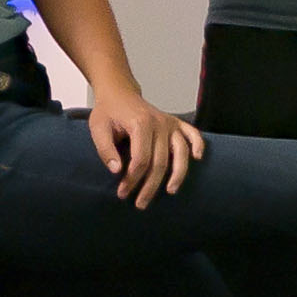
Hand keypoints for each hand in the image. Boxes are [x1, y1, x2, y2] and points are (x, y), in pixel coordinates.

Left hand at [84, 87, 204, 206]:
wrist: (119, 92)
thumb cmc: (108, 112)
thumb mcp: (98, 128)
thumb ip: (106, 150)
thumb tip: (117, 171)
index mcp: (140, 124)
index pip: (141, 159)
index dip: (132, 179)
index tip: (122, 192)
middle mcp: (159, 123)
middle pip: (160, 161)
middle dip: (150, 186)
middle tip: (140, 203)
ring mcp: (170, 123)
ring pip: (181, 153)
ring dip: (177, 174)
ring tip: (170, 191)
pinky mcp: (176, 123)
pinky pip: (193, 134)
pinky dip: (198, 145)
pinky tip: (198, 158)